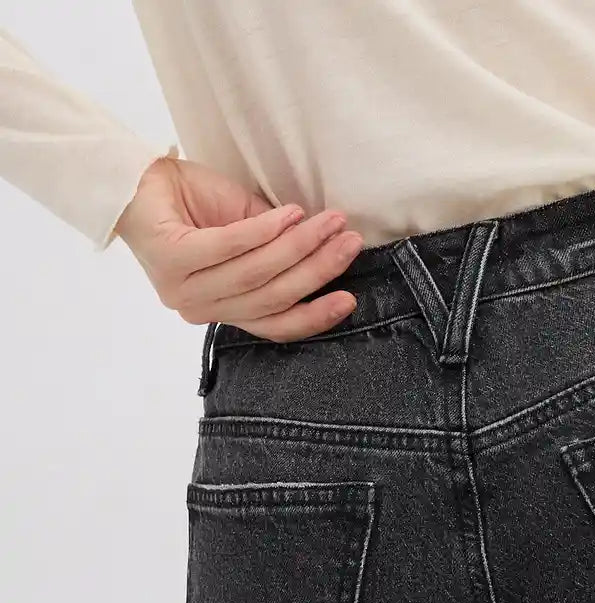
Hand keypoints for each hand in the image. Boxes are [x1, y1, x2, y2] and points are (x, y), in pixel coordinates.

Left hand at [113, 155, 363, 340]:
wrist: (137, 178)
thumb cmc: (190, 206)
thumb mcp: (243, 232)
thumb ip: (277, 250)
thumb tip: (326, 248)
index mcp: (218, 310)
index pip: (273, 324)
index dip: (313, 315)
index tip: (349, 298)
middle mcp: (199, 308)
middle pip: (271, 297)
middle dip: (317, 270)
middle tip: (348, 243)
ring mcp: (182, 289)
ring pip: (255, 274)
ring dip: (299, 247)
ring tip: (329, 223)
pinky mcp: (172, 260)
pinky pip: (229, 248)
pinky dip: (264, 231)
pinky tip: (290, 215)